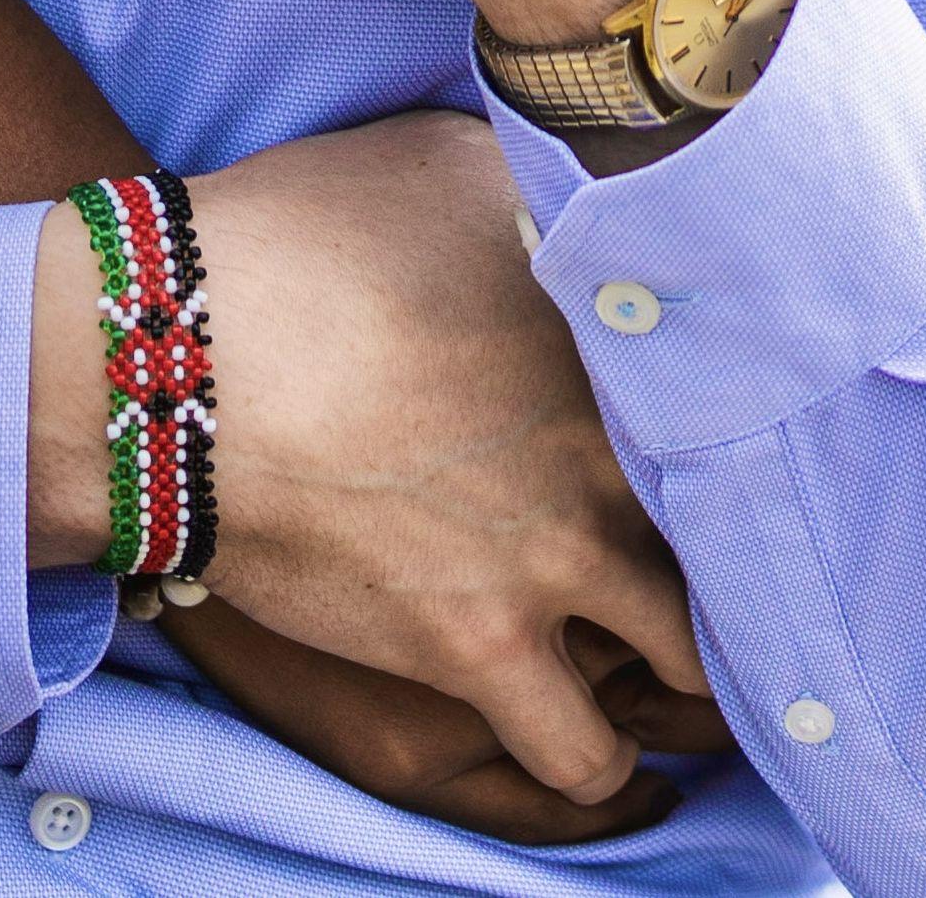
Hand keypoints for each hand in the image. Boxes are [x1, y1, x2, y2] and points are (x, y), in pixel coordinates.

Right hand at [38, 110, 719, 810]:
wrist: (184, 358)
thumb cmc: (304, 236)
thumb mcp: (447, 162)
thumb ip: (538, 199)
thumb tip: (568, 195)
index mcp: (614, 332)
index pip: (740, 398)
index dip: (735, 424)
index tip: (719, 440)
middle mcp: (611, 448)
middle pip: (739, 537)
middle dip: (732, 559)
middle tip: (704, 567)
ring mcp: (554, 557)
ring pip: (687, 672)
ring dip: (677, 673)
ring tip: (648, 665)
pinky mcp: (479, 651)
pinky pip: (585, 762)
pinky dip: (597, 759)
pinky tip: (586, 734)